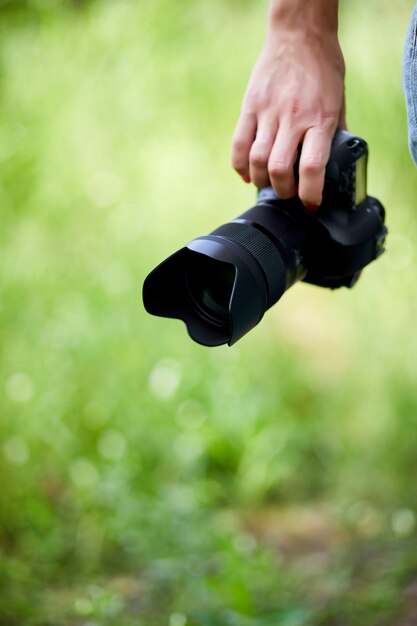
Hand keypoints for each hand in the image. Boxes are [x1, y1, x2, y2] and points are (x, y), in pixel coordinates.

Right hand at [231, 15, 344, 208]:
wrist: (299, 34)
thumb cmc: (323, 67)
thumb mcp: (338, 100)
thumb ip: (334, 132)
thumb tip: (333, 161)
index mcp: (320, 119)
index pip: (312, 166)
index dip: (310, 193)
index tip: (311, 203)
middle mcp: (293, 118)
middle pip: (280, 170)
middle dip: (284, 191)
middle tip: (289, 193)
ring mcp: (268, 112)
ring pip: (257, 161)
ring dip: (262, 180)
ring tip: (269, 182)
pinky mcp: (250, 107)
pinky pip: (238, 144)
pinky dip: (240, 166)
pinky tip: (247, 173)